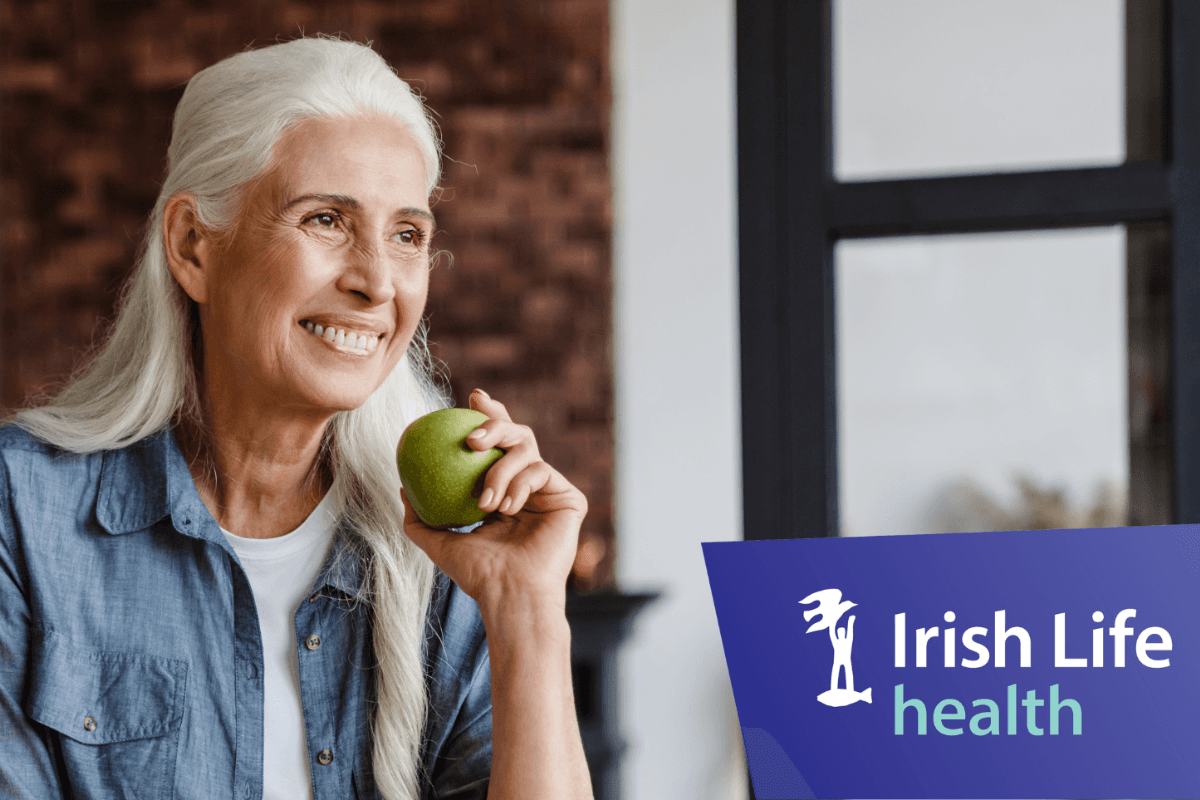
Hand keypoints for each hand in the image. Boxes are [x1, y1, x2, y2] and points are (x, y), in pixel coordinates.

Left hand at [401, 389, 587, 609]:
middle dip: (495, 425)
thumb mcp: (438, 542)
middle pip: (516, 435)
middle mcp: (529, 486)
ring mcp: (551, 492)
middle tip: (471, 438)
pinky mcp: (569, 499)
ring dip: (500, 471)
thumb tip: (402, 486)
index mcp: (504, 490)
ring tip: (486, 502)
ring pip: (527, 450)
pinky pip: (541, 472)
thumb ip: (419, 517)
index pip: (497, 445)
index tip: (470, 399)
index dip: (489, 416)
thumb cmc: (477, 575)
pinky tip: (507, 508)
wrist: (510, 595)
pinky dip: (519, 486)